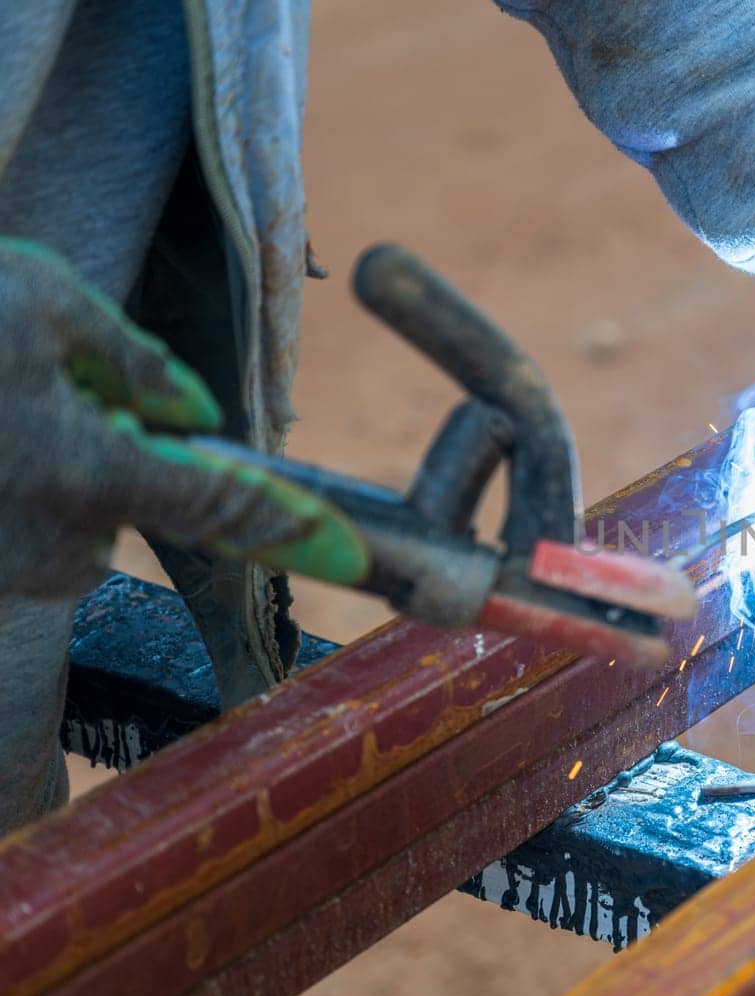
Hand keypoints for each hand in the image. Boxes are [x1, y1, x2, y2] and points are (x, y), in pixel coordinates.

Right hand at [0, 239, 367, 599]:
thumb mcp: (40, 300)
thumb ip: (135, 362)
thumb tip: (199, 412)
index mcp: (85, 470)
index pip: (219, 507)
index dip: (285, 524)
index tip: (350, 548)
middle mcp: (48, 538)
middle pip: (130, 518)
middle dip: (112, 469)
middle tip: (52, 401)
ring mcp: (0, 566)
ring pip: (71, 537)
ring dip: (54, 487)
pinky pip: (17, 545)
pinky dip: (10, 501)